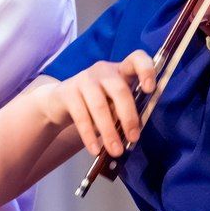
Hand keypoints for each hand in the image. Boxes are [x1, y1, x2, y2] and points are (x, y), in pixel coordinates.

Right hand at [38, 50, 155, 156]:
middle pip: (119, 90)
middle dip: (128, 116)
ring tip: (116, 151)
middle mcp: (103, 70)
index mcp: (121, 70)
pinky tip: (95, 150)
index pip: (137, 59)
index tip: (150, 89)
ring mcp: (84, 79)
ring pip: (100, 106)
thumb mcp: (114, 103)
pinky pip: (81, 116)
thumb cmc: (96, 103)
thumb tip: (134, 134)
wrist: (59, 101)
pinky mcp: (68, 92)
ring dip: (109, 131)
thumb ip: (126, 111)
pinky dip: (89, 135)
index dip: (146, 70)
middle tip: (133, 138)